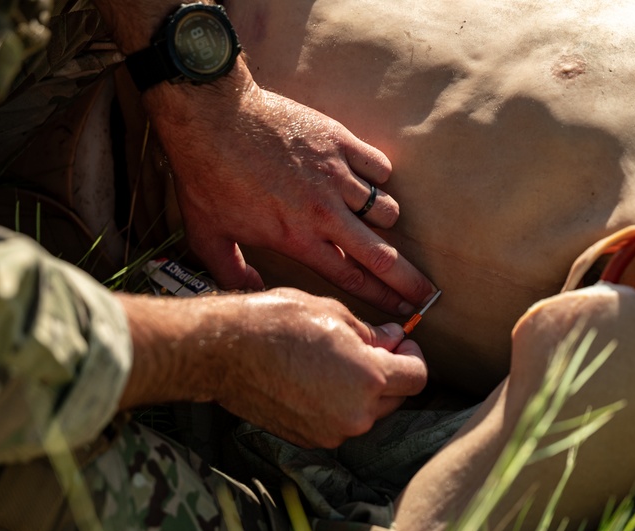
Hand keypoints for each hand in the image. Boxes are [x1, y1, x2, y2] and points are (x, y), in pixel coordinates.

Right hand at [118, 289, 428, 447]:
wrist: (223, 351)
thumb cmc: (276, 322)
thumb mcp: (332, 312)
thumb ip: (371, 332)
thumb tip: (394, 338)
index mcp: (370, 379)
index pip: (417, 377)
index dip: (413, 356)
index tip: (401, 344)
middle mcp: (356, 414)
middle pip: (396, 399)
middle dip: (390, 374)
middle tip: (370, 348)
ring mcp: (331, 432)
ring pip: (368, 414)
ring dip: (363, 391)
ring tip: (335, 361)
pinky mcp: (308, 439)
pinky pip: (339, 423)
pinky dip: (338, 405)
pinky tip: (315, 379)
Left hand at [148, 78, 437, 314]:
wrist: (211, 116)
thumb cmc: (206, 176)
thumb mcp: (208, 236)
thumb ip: (232, 271)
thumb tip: (255, 292)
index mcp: (298, 239)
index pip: (351, 278)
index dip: (380, 299)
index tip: (401, 312)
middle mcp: (324, 212)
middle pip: (382, 255)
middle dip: (409, 281)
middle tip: (427, 295)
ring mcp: (336, 175)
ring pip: (387, 210)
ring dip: (386, 222)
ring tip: (378, 223)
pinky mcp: (340, 142)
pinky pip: (380, 167)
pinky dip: (378, 178)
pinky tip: (367, 181)